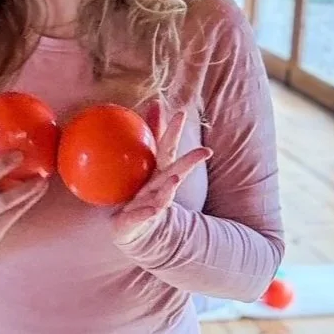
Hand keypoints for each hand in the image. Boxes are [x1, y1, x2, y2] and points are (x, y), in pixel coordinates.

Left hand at [111, 103, 210, 246]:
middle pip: (176, 173)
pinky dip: (147, 213)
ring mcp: (152, 205)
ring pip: (164, 196)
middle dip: (190, 162)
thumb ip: (143, 137)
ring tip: (175, 179)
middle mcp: (160, 187)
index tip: (181, 113)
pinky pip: (142, 217)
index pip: (167, 148)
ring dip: (170, 188)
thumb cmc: (135, 193)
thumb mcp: (138, 165)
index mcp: (158, 172)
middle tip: (205, 152)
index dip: (174, 131)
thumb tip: (152, 104)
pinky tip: (152, 210)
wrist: (129, 228)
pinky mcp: (138, 220)